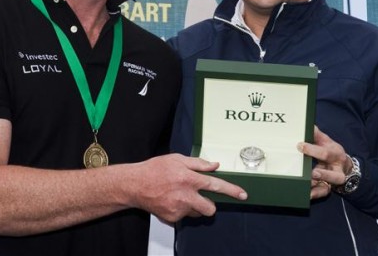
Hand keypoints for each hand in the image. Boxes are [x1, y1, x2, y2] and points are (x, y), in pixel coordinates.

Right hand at [131, 153, 246, 223]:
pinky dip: (181, 210)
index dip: (231, 190)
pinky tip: (171, 200)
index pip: (215, 185)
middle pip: (209, 208)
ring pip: (197, 213)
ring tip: (179, 195)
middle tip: (200, 197)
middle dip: (209, 205)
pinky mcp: (172, 218)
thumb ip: (198, 163)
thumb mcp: (177, 159)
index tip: (242, 194)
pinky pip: (184, 216)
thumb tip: (215, 165)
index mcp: (188, 178)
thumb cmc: (154, 169)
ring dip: (193, 206)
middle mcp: (185, 195)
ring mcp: (178, 209)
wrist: (134, 185)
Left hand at [297, 125, 352, 198]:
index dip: (312, 150)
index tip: (300, 146)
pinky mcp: (329, 187)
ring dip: (319, 186)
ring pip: (329, 187)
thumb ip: (317, 135)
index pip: (325, 153)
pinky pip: (323, 192)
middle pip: (334, 175)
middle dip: (323, 174)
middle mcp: (337, 169)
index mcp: (336, 154)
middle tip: (313, 173)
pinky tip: (307, 195)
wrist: (345, 166)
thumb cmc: (331, 151)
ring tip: (308, 184)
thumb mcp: (326, 141)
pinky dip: (315, 194)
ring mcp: (334, 180)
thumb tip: (309, 125)